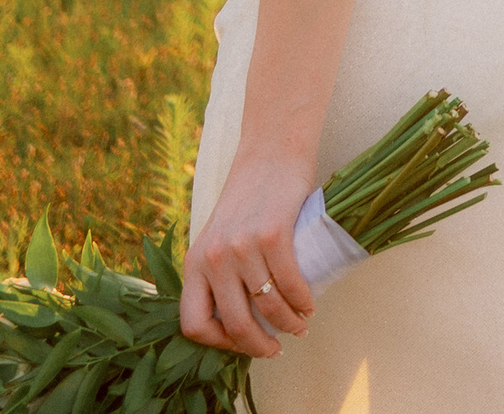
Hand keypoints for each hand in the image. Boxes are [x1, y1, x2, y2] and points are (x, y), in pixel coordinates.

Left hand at [179, 150, 316, 355]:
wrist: (270, 153)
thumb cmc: (249, 199)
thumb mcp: (220, 237)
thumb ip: (221, 274)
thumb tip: (241, 322)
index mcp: (195, 262)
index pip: (193, 324)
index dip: (218, 344)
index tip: (241, 343)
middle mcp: (213, 258)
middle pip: (235, 324)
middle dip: (260, 347)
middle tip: (276, 349)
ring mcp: (242, 247)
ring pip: (268, 307)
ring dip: (289, 325)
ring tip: (301, 325)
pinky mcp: (272, 235)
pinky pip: (290, 285)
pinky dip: (304, 302)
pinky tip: (309, 305)